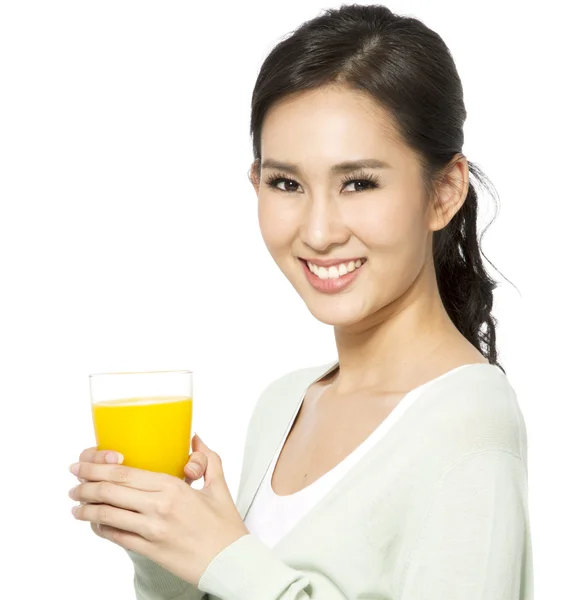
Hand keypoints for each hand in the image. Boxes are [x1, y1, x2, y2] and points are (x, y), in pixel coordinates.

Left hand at [68, 434, 248, 585]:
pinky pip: (117, 537)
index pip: (126, 473)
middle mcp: (159, 507)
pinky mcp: (150, 551)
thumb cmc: (225, 525)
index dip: (98, 467)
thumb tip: (195, 438)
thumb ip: (207, 459)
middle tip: (73, 479)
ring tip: (76, 504)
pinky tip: (94, 523)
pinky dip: (100, 528)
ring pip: (108, 515)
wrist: (231, 561)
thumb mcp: (219, 486)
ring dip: (86, 508)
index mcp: (174, 487)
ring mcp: (152, 531)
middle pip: (111, 491)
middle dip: (86, 483)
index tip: (84, 463)